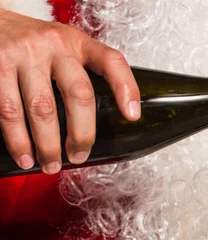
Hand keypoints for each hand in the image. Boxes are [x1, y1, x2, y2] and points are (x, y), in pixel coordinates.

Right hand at [0, 9, 139, 173]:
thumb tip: (103, 119)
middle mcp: (53, 45)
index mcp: (77, 43)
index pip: (111, 61)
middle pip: (78, 95)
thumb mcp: (63, 46)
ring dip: (47, 145)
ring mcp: (23, 55)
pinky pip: (8, 110)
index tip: (132, 115)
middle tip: (78, 156)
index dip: (126, 88)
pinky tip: (24, 155)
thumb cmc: (31, 44)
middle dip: (81, 134)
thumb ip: (81, 72)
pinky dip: (17, 140)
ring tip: (50, 165)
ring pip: (42, 109)